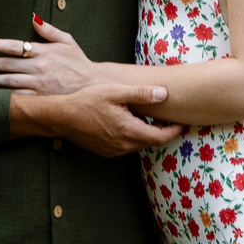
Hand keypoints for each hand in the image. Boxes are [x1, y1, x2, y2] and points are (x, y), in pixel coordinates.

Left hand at [0, 17, 97, 94]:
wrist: (93, 85)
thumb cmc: (78, 62)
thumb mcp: (67, 41)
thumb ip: (49, 30)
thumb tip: (33, 17)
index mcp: (43, 52)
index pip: (13, 46)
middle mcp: (39, 67)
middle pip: (6, 64)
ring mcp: (38, 84)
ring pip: (8, 81)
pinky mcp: (41, 98)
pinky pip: (18, 96)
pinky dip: (3, 94)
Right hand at [11, 75, 180, 157]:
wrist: (61, 116)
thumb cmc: (87, 100)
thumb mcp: (115, 92)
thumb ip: (141, 94)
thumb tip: (164, 94)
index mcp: (128, 131)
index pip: (160, 137)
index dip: (174, 130)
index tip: (182, 121)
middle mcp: (123, 145)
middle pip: (151, 142)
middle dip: (163, 132)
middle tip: (170, 118)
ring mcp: (114, 150)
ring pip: (139, 145)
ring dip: (148, 134)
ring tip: (153, 119)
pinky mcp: (106, 151)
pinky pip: (127, 146)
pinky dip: (135, 137)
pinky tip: (132, 123)